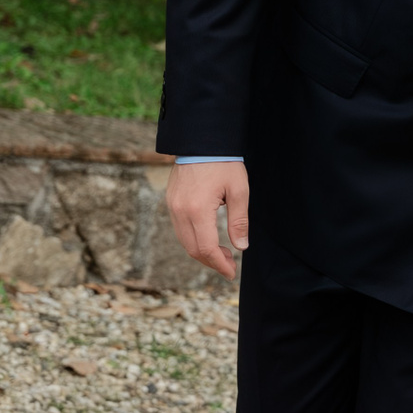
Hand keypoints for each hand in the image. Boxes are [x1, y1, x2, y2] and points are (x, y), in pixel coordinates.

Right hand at [165, 161, 248, 279]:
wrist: (201, 139)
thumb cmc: (223, 162)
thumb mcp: (238, 190)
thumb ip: (239, 221)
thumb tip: (241, 247)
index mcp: (197, 210)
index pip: (206, 248)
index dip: (219, 264)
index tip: (231, 273)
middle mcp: (180, 211)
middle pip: (192, 249)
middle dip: (211, 262)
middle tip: (230, 265)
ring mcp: (172, 206)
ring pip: (184, 241)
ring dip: (202, 252)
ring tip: (222, 253)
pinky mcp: (170, 201)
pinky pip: (180, 229)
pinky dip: (193, 239)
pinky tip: (208, 238)